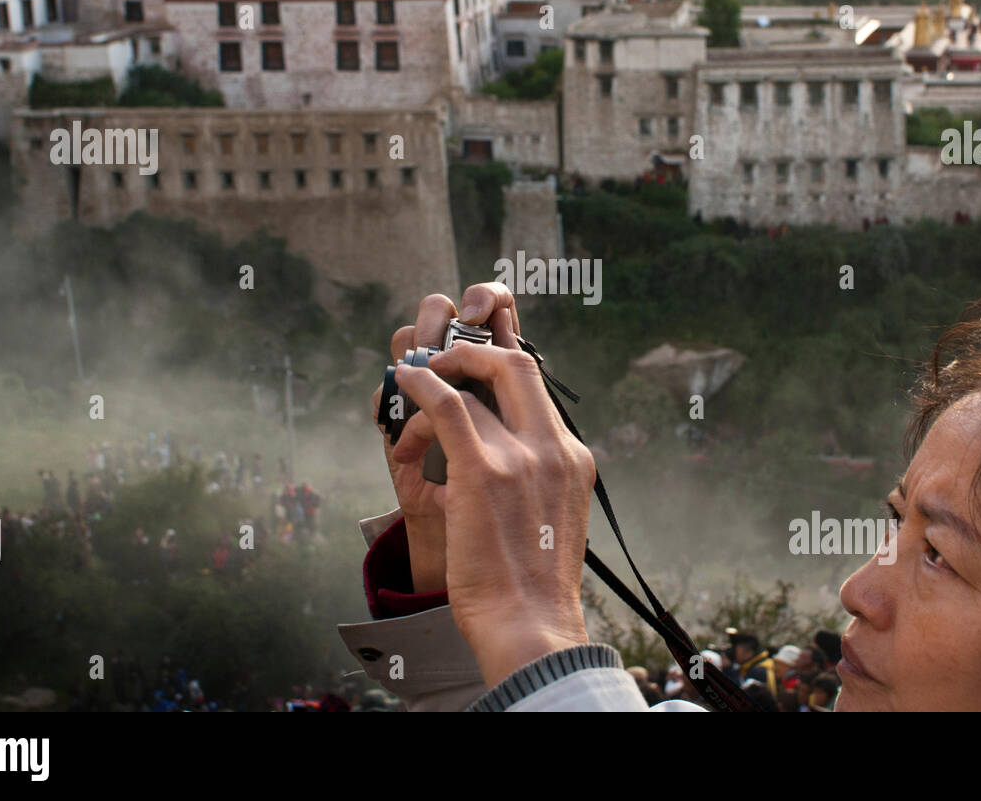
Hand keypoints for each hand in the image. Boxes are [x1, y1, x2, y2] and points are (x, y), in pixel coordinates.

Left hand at [392, 335, 596, 687]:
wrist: (530, 627)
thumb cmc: (533, 587)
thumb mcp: (554, 518)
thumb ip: (539, 481)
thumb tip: (508, 462)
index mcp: (574, 460)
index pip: (539, 390)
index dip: (501, 366)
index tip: (473, 370)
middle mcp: (555, 449)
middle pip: (517, 366)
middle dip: (474, 354)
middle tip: (444, 364)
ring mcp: (522, 458)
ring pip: (472, 390)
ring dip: (436, 386)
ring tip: (413, 403)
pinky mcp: (483, 471)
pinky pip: (447, 406)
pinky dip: (423, 385)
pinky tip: (407, 382)